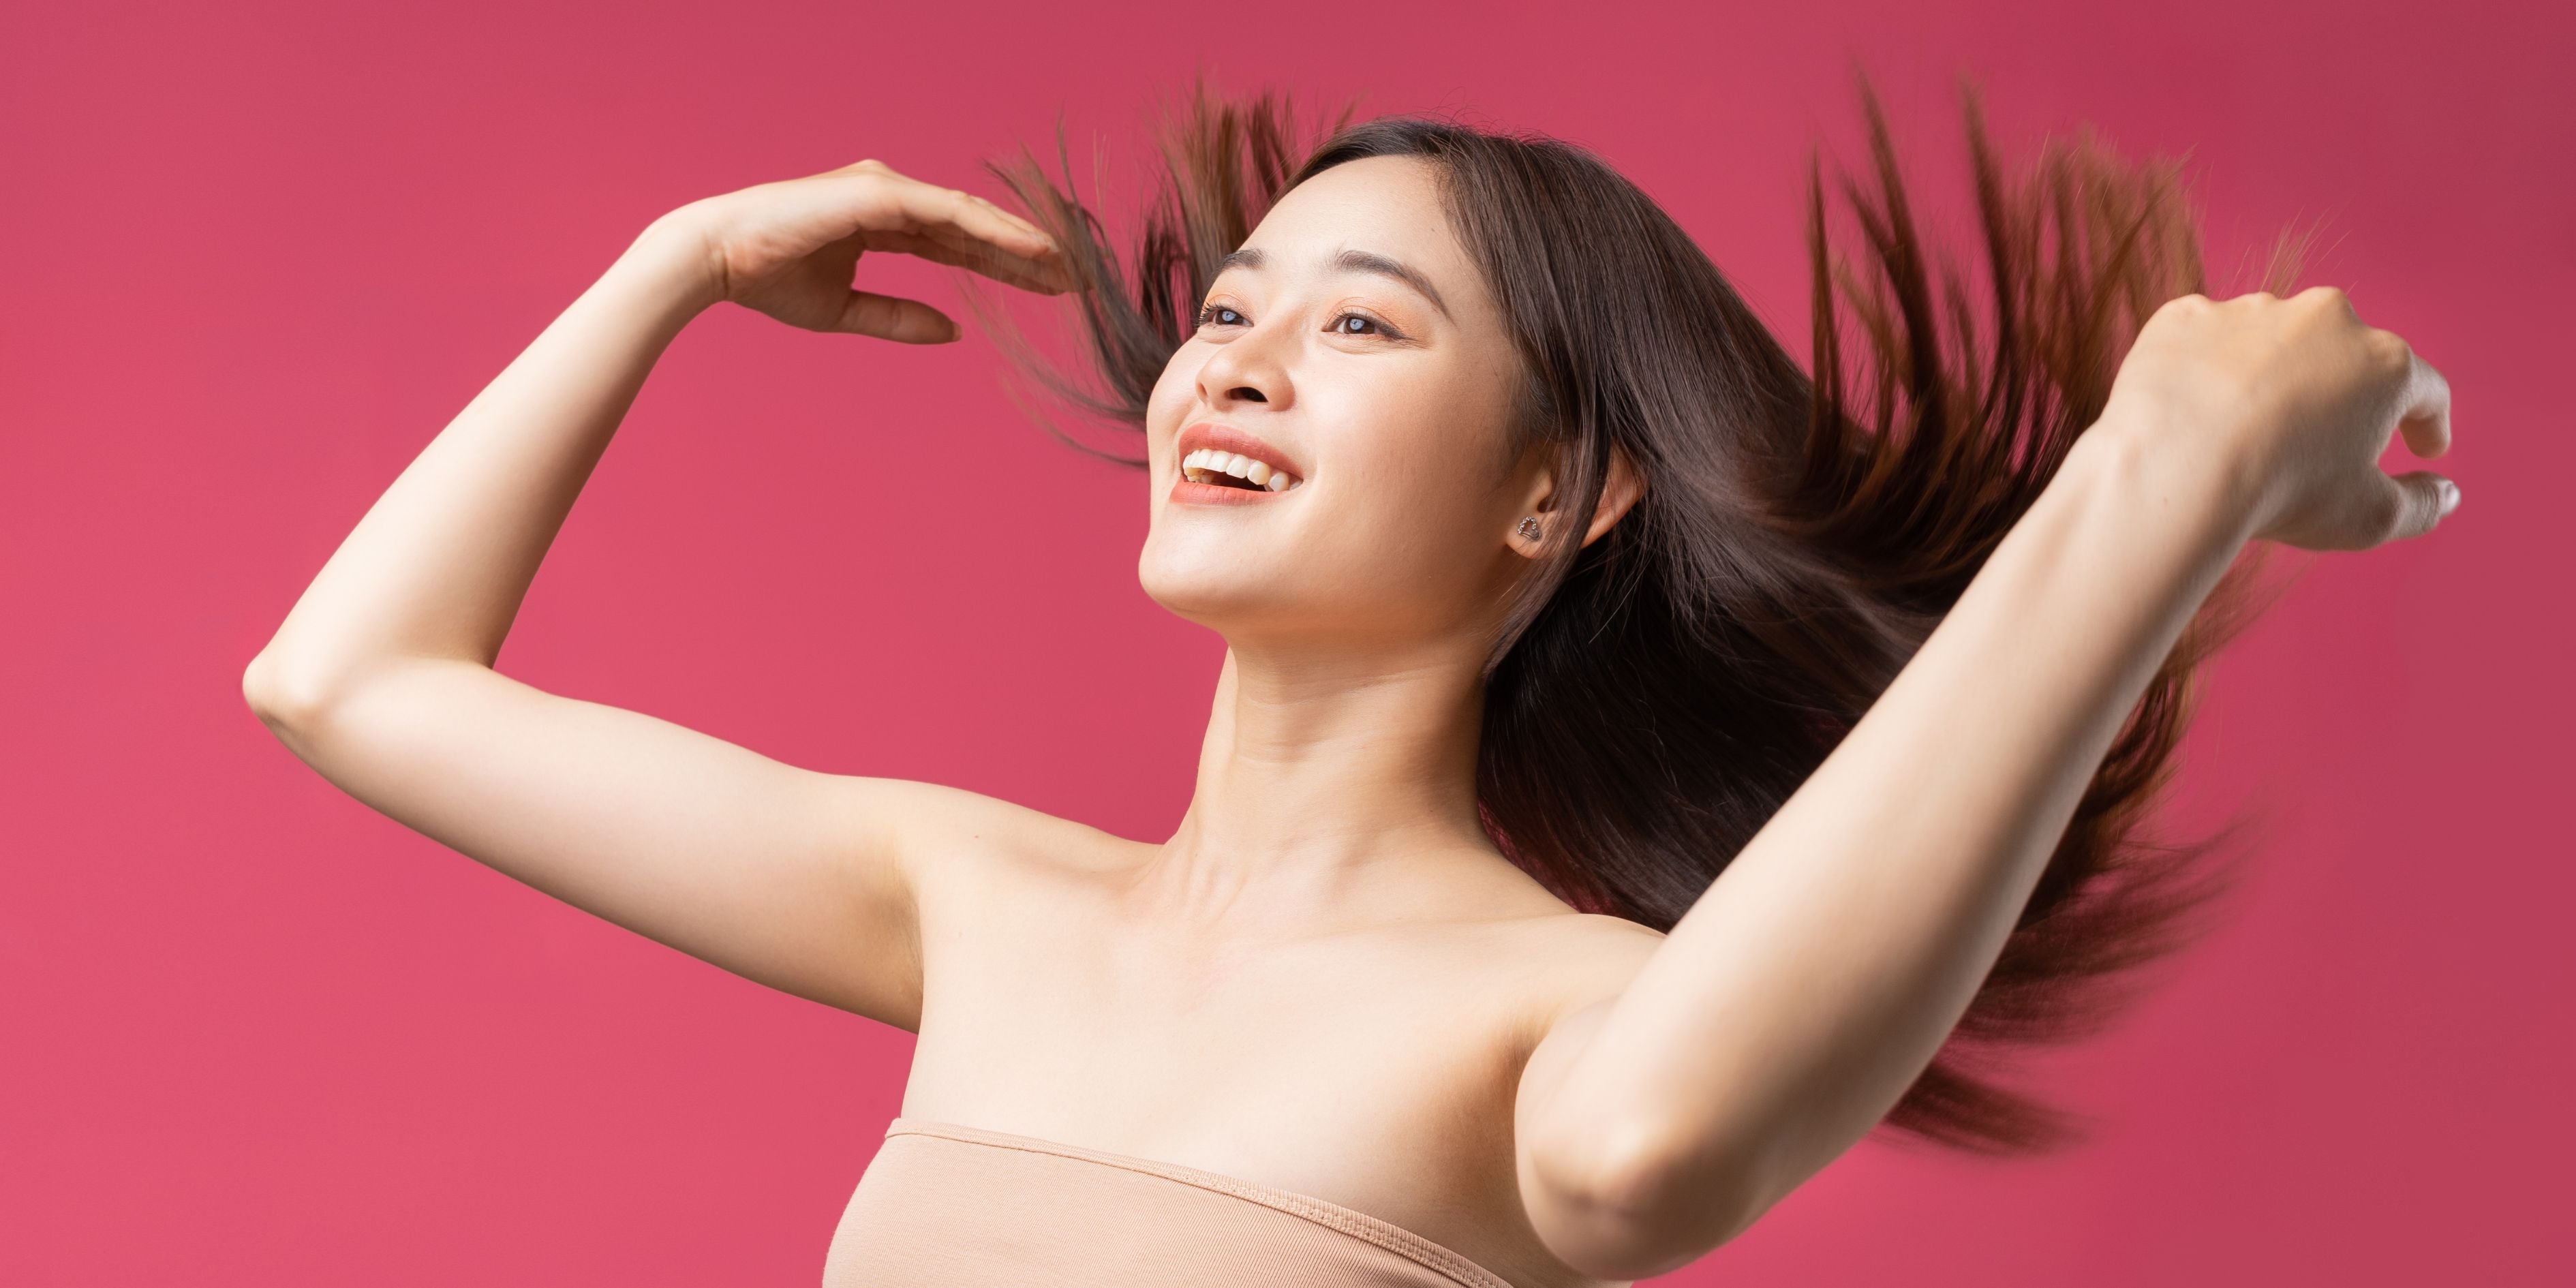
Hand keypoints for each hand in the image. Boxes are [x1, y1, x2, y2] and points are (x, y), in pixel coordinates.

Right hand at [649, 157, 1075, 342]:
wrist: (719, 259)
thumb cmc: (768, 280)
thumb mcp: (845, 309)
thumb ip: (899, 319)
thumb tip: (955, 332)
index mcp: (884, 221)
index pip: (960, 242)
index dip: (1004, 264)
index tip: (1049, 287)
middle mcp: (892, 198)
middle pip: (976, 225)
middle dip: (1028, 252)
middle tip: (1079, 277)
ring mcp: (888, 191)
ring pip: (973, 215)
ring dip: (1023, 240)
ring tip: (1070, 265)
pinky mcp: (882, 196)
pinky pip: (953, 213)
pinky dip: (995, 229)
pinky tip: (1033, 250)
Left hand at [2100, 286, 2458, 550]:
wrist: (2171, 469)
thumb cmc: (2281, 494)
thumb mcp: (2369, 518)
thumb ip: (2420, 505)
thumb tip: (2446, 495)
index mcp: (2384, 363)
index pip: (2424, 389)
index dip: (2429, 422)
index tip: (2425, 446)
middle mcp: (2324, 320)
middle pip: (2345, 356)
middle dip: (2343, 394)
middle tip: (2326, 438)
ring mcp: (2250, 311)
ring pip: (2270, 344)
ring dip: (2268, 377)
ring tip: (2246, 429)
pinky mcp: (2183, 318)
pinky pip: (2201, 343)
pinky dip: (2201, 371)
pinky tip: (2191, 410)